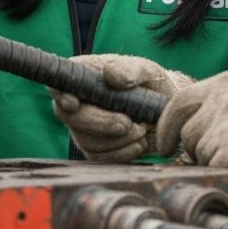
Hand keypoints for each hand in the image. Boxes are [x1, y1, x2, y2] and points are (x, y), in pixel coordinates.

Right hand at [50, 53, 191, 162]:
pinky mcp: (96, 150)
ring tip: (142, 129)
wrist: (166, 111)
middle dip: (100, 123)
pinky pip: (100, 159)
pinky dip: (123, 153)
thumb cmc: (152, 84)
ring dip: (118, 139)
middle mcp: (79, 103)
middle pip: (71, 117)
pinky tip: (140, 142)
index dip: (61, 95)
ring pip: (86, 141)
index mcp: (85, 76)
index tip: (74, 104)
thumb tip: (110, 75)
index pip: (61, 84)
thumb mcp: (147, 71)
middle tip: (128, 123)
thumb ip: (130, 70)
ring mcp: (85, 128)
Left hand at [156, 69, 227, 179]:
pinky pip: (215, 167)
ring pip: (202, 154)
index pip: (179, 103)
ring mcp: (227, 123)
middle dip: (200, 149)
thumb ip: (221, 103)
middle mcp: (222, 99)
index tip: (166, 145)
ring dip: (218, 161)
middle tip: (227, 153)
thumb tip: (189, 129)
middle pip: (188, 133)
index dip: (167, 127)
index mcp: (225, 82)